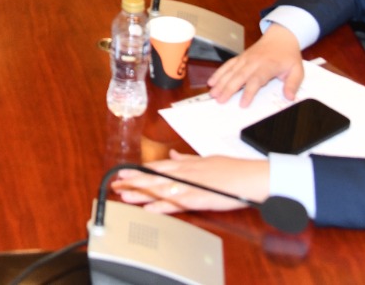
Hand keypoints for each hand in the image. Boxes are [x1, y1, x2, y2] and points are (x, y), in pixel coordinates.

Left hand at [111, 151, 272, 212]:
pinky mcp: (198, 199)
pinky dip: (161, 206)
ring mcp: (190, 185)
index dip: (140, 169)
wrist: (249, 177)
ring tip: (125, 196)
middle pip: (154, 176)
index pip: (158, 166)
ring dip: (142, 193)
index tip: (124, 171)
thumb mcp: (207, 159)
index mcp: (187, 164)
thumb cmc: (231, 169)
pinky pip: (176, 203)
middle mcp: (185, 173)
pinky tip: (148, 209)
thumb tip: (175, 154)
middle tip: (115, 183)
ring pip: (161, 189)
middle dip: (134, 180)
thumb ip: (188, 158)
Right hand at [207, 24, 303, 105]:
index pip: (256, 80)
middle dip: (228, 89)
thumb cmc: (288, 55)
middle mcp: (254, 61)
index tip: (242, 104)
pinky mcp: (241, 57)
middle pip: (239, 76)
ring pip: (231, 71)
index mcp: (268, 65)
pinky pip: (228, 65)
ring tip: (213, 93)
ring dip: (221, 82)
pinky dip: (219, 73)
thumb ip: (293, 84)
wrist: (281, 37)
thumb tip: (289, 97)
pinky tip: (212, 81)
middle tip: (220, 101)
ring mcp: (245, 59)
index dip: (248, 92)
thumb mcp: (297, 70)